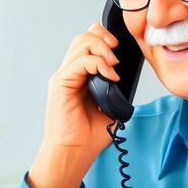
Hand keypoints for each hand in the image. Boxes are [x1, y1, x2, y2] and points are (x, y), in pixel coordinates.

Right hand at [27, 23, 122, 187]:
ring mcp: (64, 76)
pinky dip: (98, 64)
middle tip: (117, 53)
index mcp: (81, 75)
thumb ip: (116, 87)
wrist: (75, 151)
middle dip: (104, 37)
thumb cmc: (90, 134)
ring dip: (102, 49)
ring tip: (113, 66)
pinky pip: (80, 61)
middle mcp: (71, 72)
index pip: (89, 42)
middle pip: (84, 36)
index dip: (105, 38)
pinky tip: (109, 76)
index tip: (120, 49)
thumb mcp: (111, 105)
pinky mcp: (61, 83)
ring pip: (82, 42)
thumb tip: (126, 74)